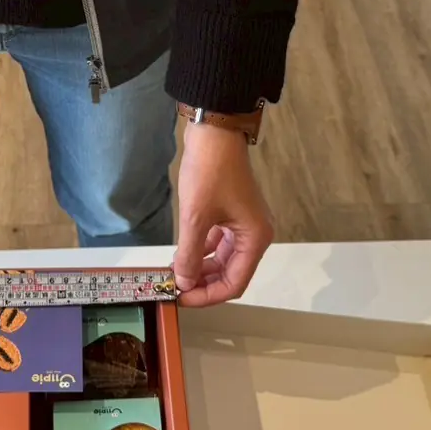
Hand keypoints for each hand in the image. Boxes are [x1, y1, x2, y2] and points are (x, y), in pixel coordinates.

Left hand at [172, 122, 273, 307]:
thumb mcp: (197, 217)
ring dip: (202, 267)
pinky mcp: (231, 212)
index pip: (235, 283)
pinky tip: (183, 254)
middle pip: (231, 273)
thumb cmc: (210, 173)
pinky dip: (203, 250)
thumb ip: (190, 255)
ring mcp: (243, 223)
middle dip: (204, 282)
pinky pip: (219, 241)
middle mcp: (254, 234)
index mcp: (255, 238)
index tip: (182, 297)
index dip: (208, 295)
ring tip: (176, 273)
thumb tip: (184, 283)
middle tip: (175, 288)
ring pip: (224, 258)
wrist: (214, 132)